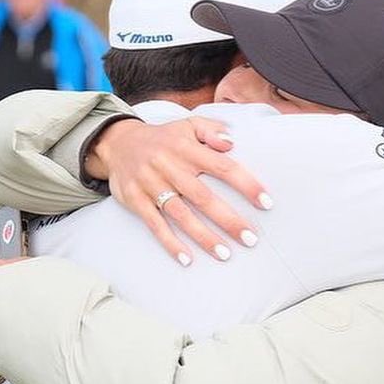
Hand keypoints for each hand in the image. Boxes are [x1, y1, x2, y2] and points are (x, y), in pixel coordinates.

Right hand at [85, 117, 272, 264]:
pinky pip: (154, 224)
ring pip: (180, 214)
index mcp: (187, 149)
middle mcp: (169, 166)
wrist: (117, 142)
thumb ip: (212, 131)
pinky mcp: (135, 200)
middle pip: (203, 197)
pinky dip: (170, 243)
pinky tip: (187, 259)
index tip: (266, 203)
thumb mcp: (188, 125)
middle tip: (250, 238)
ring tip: (225, 254)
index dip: (246, 184)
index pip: (222, 167)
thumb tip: (233, 143)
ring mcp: (151, 184)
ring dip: (203, 236)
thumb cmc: (164, 138)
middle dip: (228, 219)